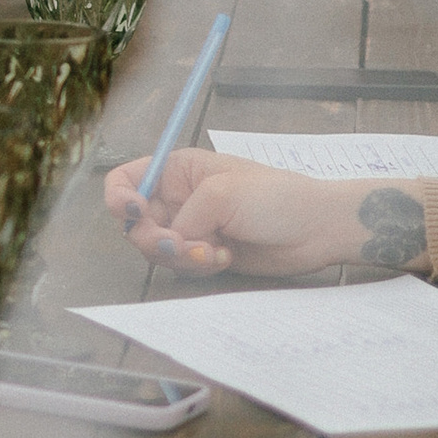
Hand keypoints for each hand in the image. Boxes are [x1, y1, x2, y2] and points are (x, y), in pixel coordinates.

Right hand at [102, 149, 381, 278]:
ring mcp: (192, 228)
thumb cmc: (275, 197)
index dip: (119, 198)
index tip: (134, 213)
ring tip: (214, 253)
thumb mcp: (223, 194)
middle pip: (137, 223)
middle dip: (155, 238)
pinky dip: (197, 266)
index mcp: (177, 170)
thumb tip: (170, 242)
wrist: (318, 229)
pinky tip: (225, 258)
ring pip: (158, 249)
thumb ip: (185, 217)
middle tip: (181, 245)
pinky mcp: (206, 254)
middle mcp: (178, 198)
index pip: (126, 179)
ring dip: (181, 256)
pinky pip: (182, 266)